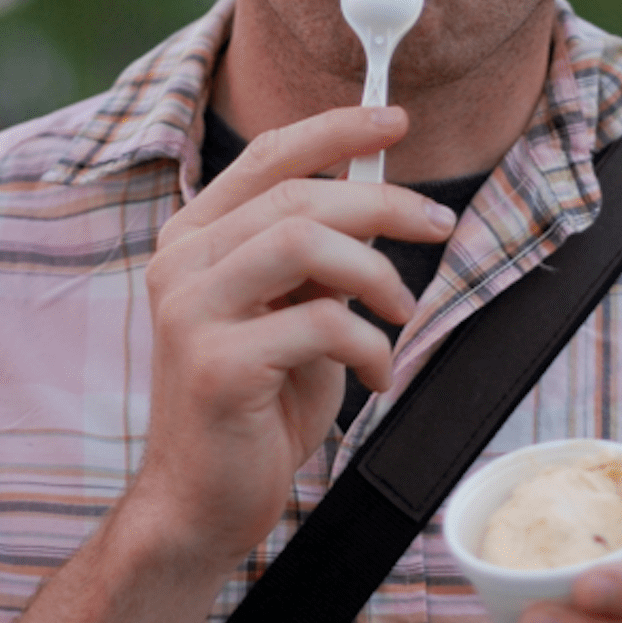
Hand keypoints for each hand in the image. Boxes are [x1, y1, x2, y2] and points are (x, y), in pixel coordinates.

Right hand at [134, 103, 456, 576]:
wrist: (203, 502)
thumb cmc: (256, 407)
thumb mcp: (292, 313)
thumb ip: (318, 258)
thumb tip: (382, 201)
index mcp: (194, 239)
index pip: (266, 156)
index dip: (334, 130)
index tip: (394, 120)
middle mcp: (180, 264)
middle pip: (298, 195)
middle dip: (384, 202)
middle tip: (440, 223)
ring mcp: (190, 312)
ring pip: (304, 241)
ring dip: (376, 272)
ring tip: (401, 312)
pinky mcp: (216, 364)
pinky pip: (319, 322)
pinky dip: (368, 344)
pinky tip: (379, 372)